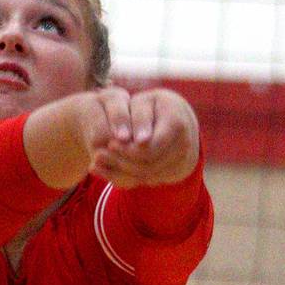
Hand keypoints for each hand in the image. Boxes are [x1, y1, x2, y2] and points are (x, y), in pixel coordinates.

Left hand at [83, 87, 198, 187]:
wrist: (175, 117)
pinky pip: (152, 180)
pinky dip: (130, 177)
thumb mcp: (143, 104)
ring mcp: (184, 160)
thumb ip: (139, 119)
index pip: (150, 147)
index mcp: (176, 122)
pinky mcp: (178, 171)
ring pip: (149, 176)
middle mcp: (185, 144)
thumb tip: (140, 142)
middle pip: (149, 165)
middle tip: (99, 156)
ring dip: (122, 173)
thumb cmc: (152, 107)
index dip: (128, 150)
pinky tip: (112, 169)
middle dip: (122, 162)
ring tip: (100, 164)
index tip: (110, 144)